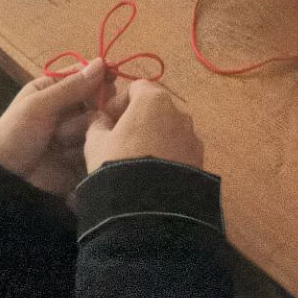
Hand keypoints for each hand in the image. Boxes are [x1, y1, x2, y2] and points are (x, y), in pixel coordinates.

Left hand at [0, 59, 103, 197]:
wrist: (8, 178)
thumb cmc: (16, 133)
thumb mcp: (39, 105)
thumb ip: (71, 87)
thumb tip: (101, 62)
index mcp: (52, 89)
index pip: (82, 75)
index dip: (98, 76)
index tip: (112, 79)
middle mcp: (68, 109)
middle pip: (96, 99)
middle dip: (90, 107)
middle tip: (76, 117)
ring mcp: (76, 133)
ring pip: (98, 124)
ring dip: (82, 131)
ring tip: (59, 142)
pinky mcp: (83, 156)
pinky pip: (98, 147)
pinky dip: (89, 149)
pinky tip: (72, 154)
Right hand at [84, 77, 204, 172]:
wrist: (151, 209)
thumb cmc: (119, 164)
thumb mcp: (96, 144)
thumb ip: (97, 125)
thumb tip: (100, 119)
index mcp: (153, 100)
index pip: (136, 88)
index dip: (119, 102)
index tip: (107, 121)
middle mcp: (179, 112)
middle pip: (155, 108)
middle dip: (138, 120)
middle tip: (121, 141)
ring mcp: (193, 137)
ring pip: (169, 130)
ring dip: (155, 137)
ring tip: (139, 161)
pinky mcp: (201, 160)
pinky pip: (180, 150)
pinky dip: (169, 155)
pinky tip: (155, 174)